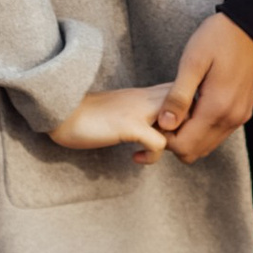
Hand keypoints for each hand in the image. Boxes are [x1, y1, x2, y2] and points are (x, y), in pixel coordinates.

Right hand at [46, 81, 180, 160]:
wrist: (60, 110)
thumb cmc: (90, 115)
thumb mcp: (125, 108)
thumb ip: (145, 111)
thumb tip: (162, 130)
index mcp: (148, 93)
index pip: (187, 95)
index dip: (189, 116)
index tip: (175, 135)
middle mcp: (148, 97)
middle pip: (192, 105)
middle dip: (190, 130)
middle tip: (171, 146)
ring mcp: (139, 110)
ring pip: (181, 122)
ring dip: (175, 142)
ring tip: (156, 152)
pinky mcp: (128, 125)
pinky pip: (159, 143)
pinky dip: (153, 158)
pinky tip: (136, 159)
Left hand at [163, 11, 252, 159]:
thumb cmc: (220, 37)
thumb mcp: (193, 62)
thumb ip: (178, 96)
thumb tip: (164, 125)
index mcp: (217, 108)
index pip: (184, 146)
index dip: (164, 138)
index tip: (155, 119)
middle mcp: (231, 119)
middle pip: (195, 151)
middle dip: (175, 141)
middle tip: (164, 115)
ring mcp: (240, 116)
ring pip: (208, 145)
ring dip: (189, 136)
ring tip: (177, 110)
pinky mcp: (243, 111)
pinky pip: (218, 133)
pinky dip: (202, 129)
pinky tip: (193, 107)